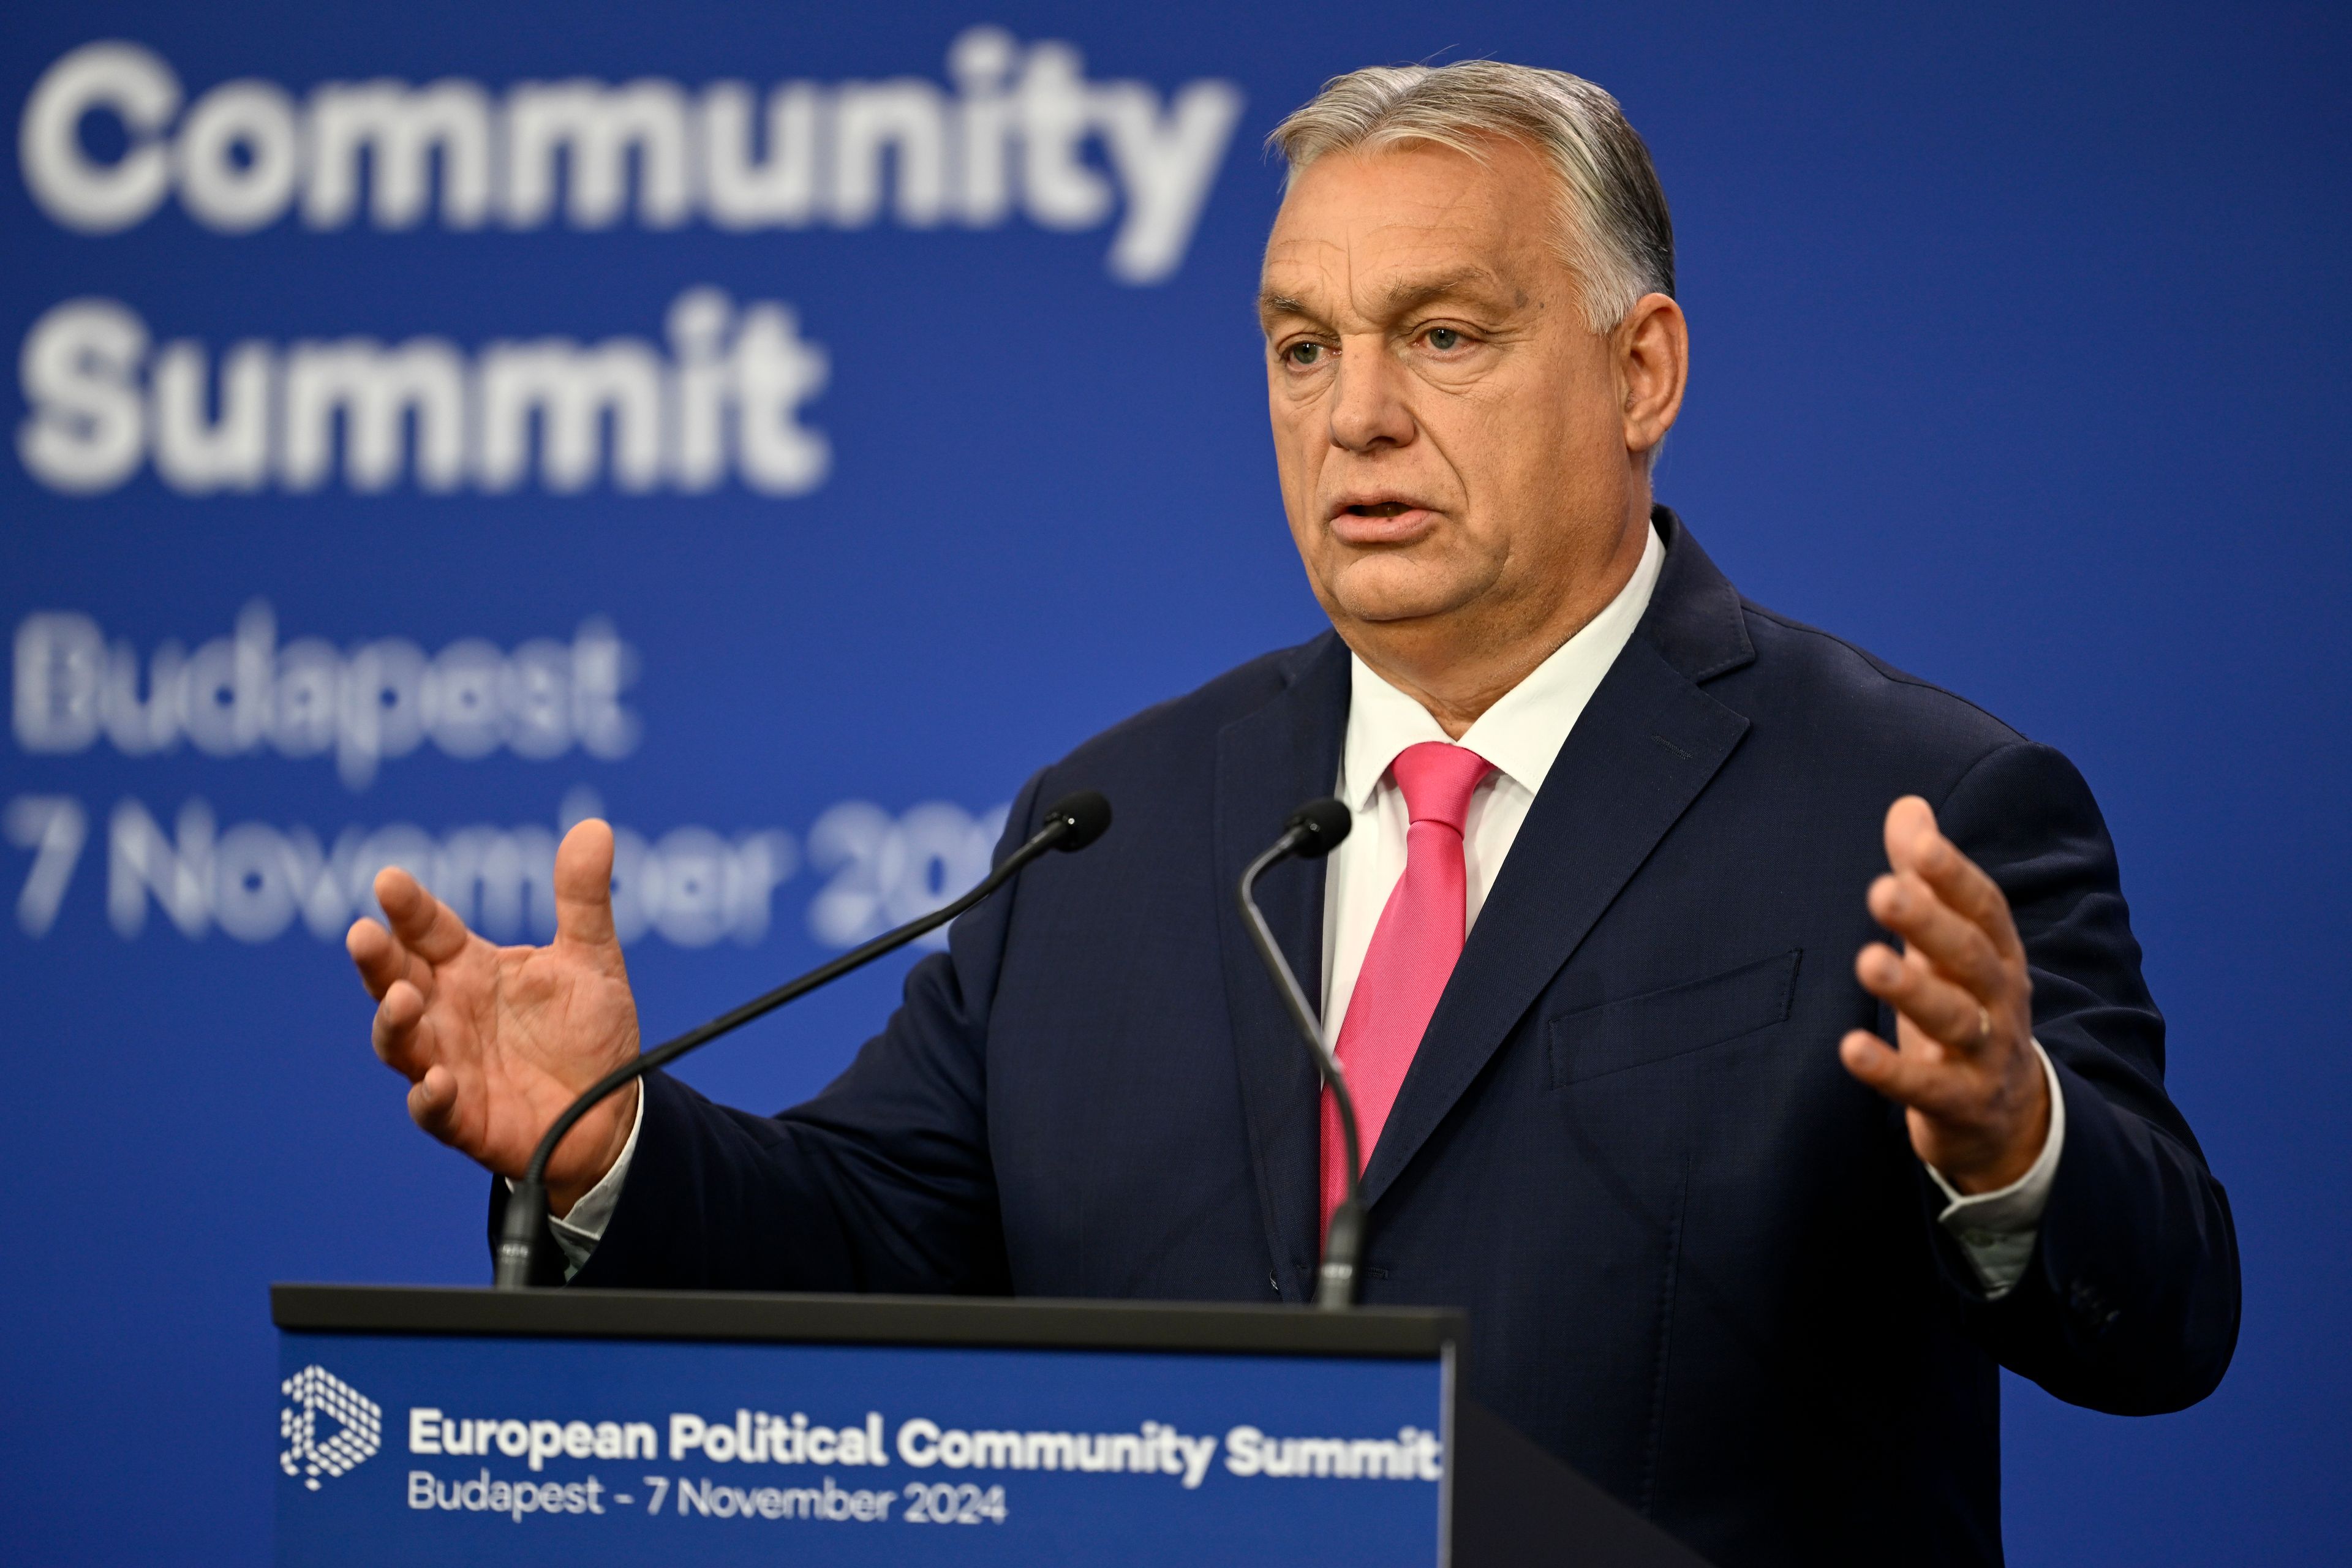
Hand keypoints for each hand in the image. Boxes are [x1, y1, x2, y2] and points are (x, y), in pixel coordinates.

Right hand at [347, 819, 641, 1214]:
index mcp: (468, 967)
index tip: (389, 880)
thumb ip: (582, 899)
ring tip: (405, 999)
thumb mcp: (592, 958)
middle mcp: (446, 1012)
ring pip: (399, 1042)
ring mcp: (448, 1064)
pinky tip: (437, 1081)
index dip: (407, 907)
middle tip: (364, 935)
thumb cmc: (588, 1030)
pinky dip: (430, 1097)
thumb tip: (595, 825)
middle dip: (376, 959)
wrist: (612, 1109)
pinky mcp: (464, 1118)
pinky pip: (435, 1110)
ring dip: (395, 1021)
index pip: (427, 930)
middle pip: (395, 980)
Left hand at [1839, 796, 2049, 1193]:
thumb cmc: (1966, 1010)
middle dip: (1930, 923)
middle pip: (1970, 956)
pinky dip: (1890, 1070)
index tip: (1919, 845)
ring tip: (1866, 961)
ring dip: (1911, 991)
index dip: (1954, 876)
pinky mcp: (1962, 1103)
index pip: (1984, 908)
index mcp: (1998, 954)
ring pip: (1953, 1019)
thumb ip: (1924, 879)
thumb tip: (1908, 805)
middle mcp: (2000, 999)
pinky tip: (1851, 1049)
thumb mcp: (1948, 945)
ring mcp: (1986, 1053)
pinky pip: (1926, 1088)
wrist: (2009, 1118)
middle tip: (1883, 892)